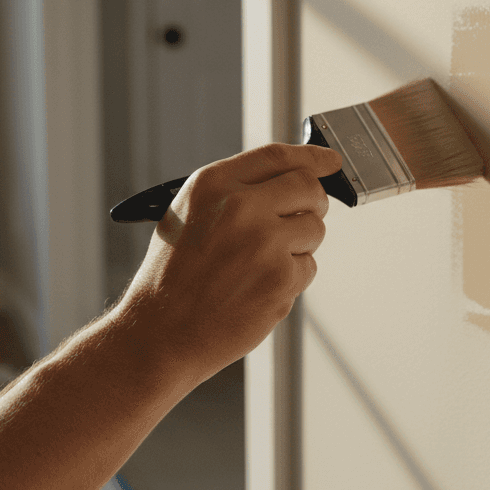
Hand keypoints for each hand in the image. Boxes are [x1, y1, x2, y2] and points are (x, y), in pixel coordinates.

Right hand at [117, 143, 343, 382]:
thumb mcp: (188, 214)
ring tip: (260, 264)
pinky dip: (291, 278)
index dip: (312, 157)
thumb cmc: (171, 277)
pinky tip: (257, 288)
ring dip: (300, 245)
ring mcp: (265, 244)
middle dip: (312, 203)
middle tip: (299, 219)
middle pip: (309, 188)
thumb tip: (285, 181)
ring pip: (315, 229)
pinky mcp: (281, 280)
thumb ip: (235, 191)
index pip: (278, 156)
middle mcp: (241, 208)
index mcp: (214, 185)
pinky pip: (308, 267)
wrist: (160, 332)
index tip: (329, 161)